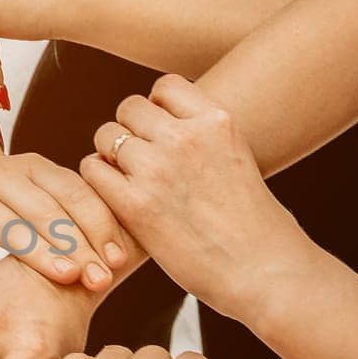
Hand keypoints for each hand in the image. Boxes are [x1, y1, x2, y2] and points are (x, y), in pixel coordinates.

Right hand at [0, 137, 126, 287]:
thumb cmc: (8, 192)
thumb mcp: (39, 189)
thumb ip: (71, 211)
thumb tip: (125, 253)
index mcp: (35, 168)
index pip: (74, 194)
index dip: (99, 226)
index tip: (119, 260)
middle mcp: (3, 175)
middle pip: (45, 212)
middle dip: (77, 247)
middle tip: (101, 279)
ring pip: (4, 224)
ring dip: (36, 252)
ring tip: (64, 276)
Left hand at [81, 75, 305, 319]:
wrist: (265, 271)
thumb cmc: (255, 226)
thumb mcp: (238, 159)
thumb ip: (205, 139)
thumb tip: (169, 129)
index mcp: (217, 121)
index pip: (165, 87)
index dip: (155, 109)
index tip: (159, 134)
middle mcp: (186, 137)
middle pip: (129, 108)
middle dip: (129, 131)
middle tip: (138, 163)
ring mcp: (158, 168)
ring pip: (106, 135)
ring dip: (109, 156)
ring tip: (126, 181)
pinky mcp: (136, 204)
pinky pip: (92, 170)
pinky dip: (97, 181)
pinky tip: (113, 199)